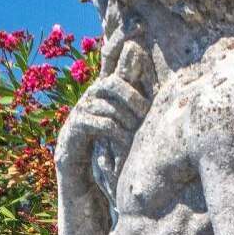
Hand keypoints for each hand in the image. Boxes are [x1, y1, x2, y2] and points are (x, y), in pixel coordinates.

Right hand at [57, 45, 151, 185]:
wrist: (73, 159)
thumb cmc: (101, 138)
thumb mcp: (116, 119)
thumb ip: (129, 106)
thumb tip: (160, 94)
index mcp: (100, 90)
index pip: (117, 75)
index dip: (133, 84)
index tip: (147, 103)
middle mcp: (89, 95)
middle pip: (112, 84)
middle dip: (132, 98)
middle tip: (144, 114)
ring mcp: (81, 109)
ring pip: (111, 106)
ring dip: (128, 119)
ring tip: (137, 131)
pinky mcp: (76, 126)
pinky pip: (104, 124)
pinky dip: (118, 133)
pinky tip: (126, 143)